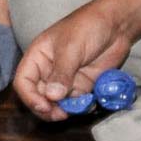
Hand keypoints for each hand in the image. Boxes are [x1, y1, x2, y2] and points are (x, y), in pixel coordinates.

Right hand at [13, 0, 135, 120]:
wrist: (117, 24)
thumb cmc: (88, 27)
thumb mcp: (71, 48)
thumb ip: (61, 73)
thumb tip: (52, 97)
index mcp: (37, 57)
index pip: (23, 81)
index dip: (29, 97)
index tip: (44, 106)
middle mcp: (48, 70)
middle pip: (38, 96)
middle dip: (46, 108)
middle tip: (59, 115)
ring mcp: (65, 79)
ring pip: (56, 103)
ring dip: (64, 110)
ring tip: (76, 109)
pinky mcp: (82, 85)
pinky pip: (75, 102)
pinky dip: (79, 107)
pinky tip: (88, 103)